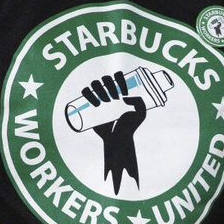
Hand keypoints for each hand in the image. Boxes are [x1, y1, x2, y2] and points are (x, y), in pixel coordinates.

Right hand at [84, 71, 146, 194]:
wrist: (118, 145)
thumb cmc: (130, 130)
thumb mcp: (141, 116)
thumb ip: (141, 104)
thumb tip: (127, 96)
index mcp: (120, 92)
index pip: (116, 78)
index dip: (117, 79)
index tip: (122, 90)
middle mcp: (107, 94)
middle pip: (104, 82)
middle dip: (106, 85)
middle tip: (112, 98)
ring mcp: (97, 102)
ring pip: (93, 87)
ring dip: (96, 89)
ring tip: (102, 101)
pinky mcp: (88, 111)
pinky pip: (83, 96)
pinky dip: (85, 93)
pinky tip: (89, 96)